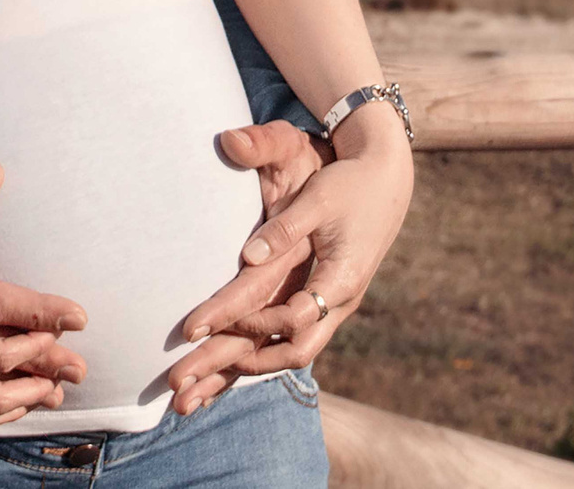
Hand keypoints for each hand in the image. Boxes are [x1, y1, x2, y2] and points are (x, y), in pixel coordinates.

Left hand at [167, 113, 412, 413]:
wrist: (387, 181)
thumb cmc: (350, 185)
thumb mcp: (319, 200)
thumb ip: (284, 228)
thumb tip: (246, 256)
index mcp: (341, 279)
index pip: (292, 318)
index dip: (246, 322)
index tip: (199, 326)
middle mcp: (339, 303)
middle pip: (290, 352)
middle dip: (235, 367)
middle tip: (186, 385)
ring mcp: (333, 307)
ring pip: (290, 353)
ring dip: (243, 370)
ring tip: (196, 392)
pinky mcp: (323, 302)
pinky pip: (290, 339)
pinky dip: (258, 355)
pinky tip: (224, 371)